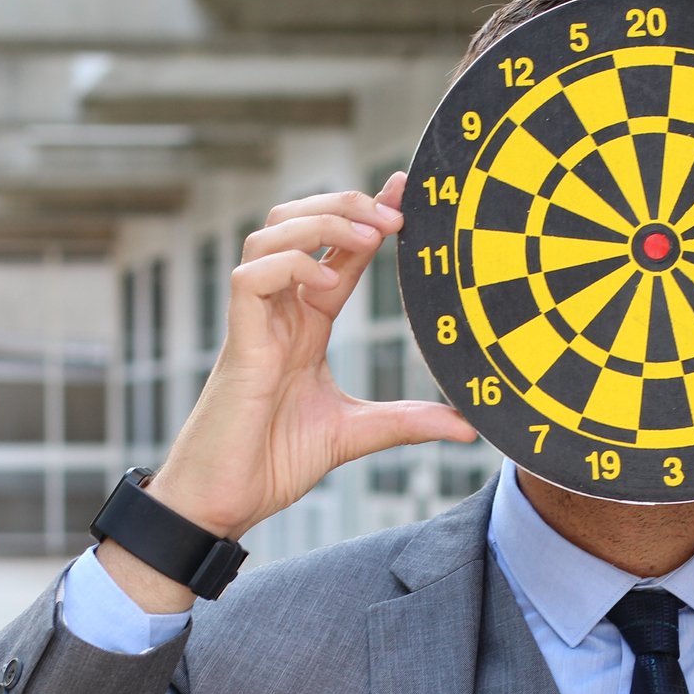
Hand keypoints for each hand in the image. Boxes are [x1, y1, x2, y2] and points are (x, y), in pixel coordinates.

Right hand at [100, 173, 477, 611]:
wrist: (226, 501)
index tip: (407, 192)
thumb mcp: (356, 434)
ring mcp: (255, 322)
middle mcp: (279, 311)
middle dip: (345, 204)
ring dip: (320, 222)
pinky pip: (251, 277)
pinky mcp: (238, 341)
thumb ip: (408, 422)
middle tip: (395, 212)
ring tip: (369, 235)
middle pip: (298, 220)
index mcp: (305, 323)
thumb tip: (467, 428)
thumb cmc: (273, 463)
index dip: (368, 214)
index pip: (336, 249)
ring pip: (271, 233)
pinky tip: (325, 281)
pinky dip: (290, 265)